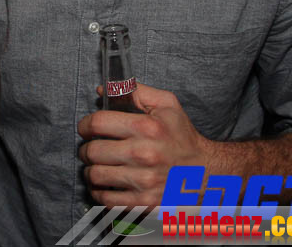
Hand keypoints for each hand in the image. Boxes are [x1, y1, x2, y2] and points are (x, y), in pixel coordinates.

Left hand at [77, 82, 211, 207]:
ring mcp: (144, 181)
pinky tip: (103, 185)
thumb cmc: (183, 136)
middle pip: (93, 151)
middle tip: (89, 149)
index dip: (85, 125)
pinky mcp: (144, 203)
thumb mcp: (166, 104)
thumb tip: (103, 89)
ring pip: (95, 176)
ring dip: (90, 170)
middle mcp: (144, 155)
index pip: (98, 123)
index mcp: (147, 127)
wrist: (206, 171)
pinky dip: (99, 192)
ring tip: (95, 166)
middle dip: (85, 149)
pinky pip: (106, 200)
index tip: (86, 129)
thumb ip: (135, 91)